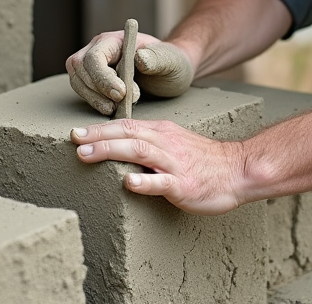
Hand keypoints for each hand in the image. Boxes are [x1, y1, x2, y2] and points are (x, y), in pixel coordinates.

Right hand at [66, 31, 194, 114]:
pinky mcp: (91, 80)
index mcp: (115, 39)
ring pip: (78, 82)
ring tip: (116, 108)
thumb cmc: (171, 62)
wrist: (170, 72)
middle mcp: (99, 49)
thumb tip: (139, 59)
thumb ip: (156, 59)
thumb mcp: (170, 60)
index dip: (103, 78)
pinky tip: (112, 109)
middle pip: (80, 69)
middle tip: (119, 105)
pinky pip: (83, 91)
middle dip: (98, 91)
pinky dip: (94, 103)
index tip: (121, 94)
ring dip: (94, 99)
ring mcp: (92, 65)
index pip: (95, 57)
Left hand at [70, 119, 246, 214]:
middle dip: (98, 136)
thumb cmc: (204, 161)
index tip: (76, 132)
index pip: (127, 125)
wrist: (239, 170)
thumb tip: (118, 145)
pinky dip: (144, 182)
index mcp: (162, 133)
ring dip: (110, 151)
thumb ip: (150, 143)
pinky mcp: (185, 185)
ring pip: (140, 152)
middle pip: (128, 134)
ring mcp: (175, 164)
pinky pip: (162, 182)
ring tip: (86, 154)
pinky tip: (128, 183)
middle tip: (73, 140)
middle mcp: (166, 144)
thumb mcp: (175, 143)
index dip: (100, 128)